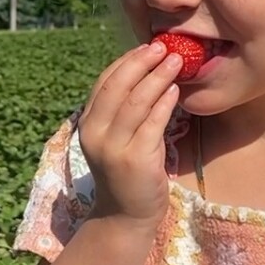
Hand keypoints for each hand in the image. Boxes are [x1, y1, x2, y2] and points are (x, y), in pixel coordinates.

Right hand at [77, 42, 182, 231]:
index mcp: (88, 124)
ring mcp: (114, 148)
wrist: (124, 217)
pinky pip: (153, 124)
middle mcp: (95, 134)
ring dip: (157, 77)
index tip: (147, 47)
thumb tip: (146, 73)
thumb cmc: (126, 174)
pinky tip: (176, 91)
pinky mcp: (136, 161)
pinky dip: (164, 103)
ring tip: (176, 62)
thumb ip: (122, 112)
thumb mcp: (115, 139)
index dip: (126, 61)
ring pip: (136, 102)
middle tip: (163, 47)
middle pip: (118, 87)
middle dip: (141, 62)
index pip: (104, 83)